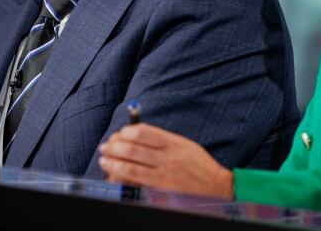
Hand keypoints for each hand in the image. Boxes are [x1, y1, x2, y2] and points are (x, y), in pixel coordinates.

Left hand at [98, 123, 233, 198]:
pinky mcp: (162, 189)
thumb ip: (163, 139)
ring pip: (131, 165)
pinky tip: (114, 175)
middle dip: (115, 146)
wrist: (216, 187)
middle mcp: (168, 157)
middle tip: (106, 146)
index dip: (127, 131)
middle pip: (134, 148)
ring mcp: (165, 174)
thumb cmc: (198, 165)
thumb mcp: (184, 145)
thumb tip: (136, 133)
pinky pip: (137, 182)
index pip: (144, 132)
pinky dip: (123, 177)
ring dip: (113, 161)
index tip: (120, 133)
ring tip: (104, 159)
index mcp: (174, 143)